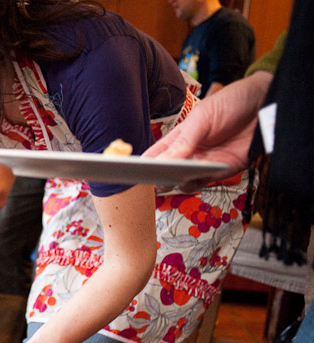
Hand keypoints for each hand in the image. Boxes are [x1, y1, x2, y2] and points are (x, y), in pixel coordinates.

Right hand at [144, 71, 272, 189]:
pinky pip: (202, 183)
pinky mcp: (220, 171)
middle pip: (165, 172)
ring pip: (181, 182)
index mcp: (178, 138)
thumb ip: (183, 141)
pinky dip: (196, 182)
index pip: (154, 155)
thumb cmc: (231, 103)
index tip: (132, 172)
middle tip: (155, 177)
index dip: (142, 164)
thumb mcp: (202, 118)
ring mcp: (203, 164)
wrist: (265, 106)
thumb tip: (161, 162)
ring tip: (175, 176)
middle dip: (158, 176)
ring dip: (177, 182)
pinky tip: (197, 174)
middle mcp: (188, 153)